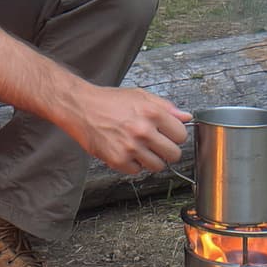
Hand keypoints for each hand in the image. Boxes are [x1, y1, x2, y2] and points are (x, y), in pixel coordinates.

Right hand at [74, 87, 190, 176]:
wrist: (81, 107)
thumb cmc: (108, 101)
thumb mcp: (139, 96)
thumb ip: (165, 106)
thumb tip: (185, 117)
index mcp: (152, 113)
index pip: (181, 135)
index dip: (175, 135)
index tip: (168, 134)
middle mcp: (143, 131)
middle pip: (173, 154)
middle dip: (167, 150)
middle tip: (156, 144)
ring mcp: (131, 147)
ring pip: (158, 166)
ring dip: (151, 159)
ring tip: (139, 147)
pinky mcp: (118, 160)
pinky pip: (137, 171)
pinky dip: (133, 164)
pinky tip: (126, 151)